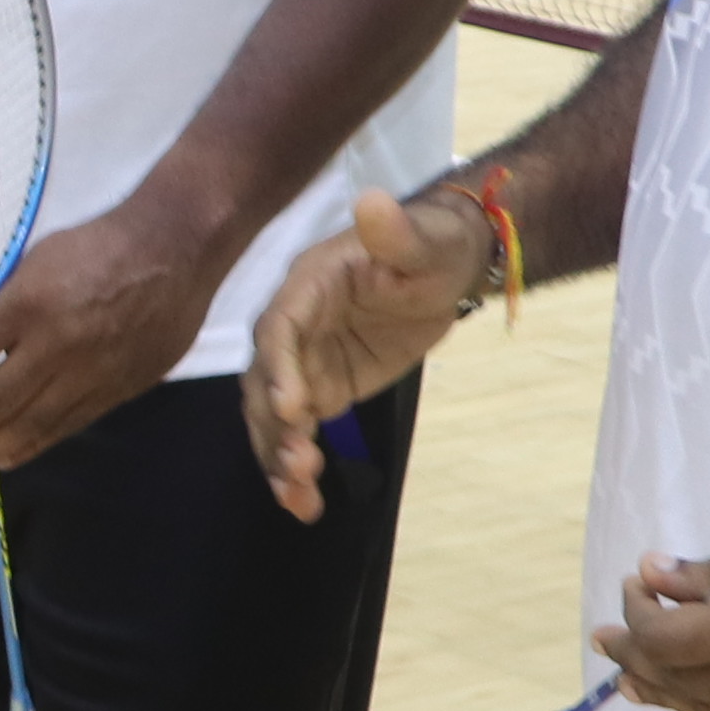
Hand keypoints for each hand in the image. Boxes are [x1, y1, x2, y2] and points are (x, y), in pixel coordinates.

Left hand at [0, 193, 225, 479]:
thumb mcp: (36, 257)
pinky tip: (8, 457)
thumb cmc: (98, 244)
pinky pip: (66, 426)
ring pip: (28, 423)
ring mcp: (88, 372)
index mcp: (29, 302)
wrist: (174, 251)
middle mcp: (55, 344)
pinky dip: (32, 445)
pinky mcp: (116, 389)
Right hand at [247, 186, 485, 518]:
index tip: (292, 406)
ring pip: (272, 416)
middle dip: (275, 425)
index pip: (280, 328)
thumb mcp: (423, 243)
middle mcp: (294, 327)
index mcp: (309, 286)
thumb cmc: (433, 247)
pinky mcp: (321, 390)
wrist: (446, 270)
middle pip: (264, 381)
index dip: (279, 367)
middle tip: (300, 464)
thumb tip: (372, 202)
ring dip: (279, 456)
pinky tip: (305, 508)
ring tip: (299, 495)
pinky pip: (296, 432)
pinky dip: (295, 470)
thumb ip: (395, 233)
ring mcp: (304, 363)